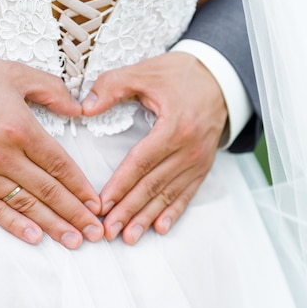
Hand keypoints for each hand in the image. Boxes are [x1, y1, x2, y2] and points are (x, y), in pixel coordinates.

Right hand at [0, 54, 102, 248]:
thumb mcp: (14, 73)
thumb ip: (52, 90)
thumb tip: (78, 109)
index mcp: (20, 128)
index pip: (59, 165)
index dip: (81, 188)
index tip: (96, 204)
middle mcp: (3, 156)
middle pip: (47, 190)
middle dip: (75, 214)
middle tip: (95, 233)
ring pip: (24, 205)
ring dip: (52, 225)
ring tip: (72, 241)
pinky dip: (14, 225)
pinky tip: (34, 237)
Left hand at [81, 52, 226, 243]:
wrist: (220, 78)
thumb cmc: (181, 75)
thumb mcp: (145, 72)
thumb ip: (112, 86)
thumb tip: (86, 107)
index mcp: (174, 126)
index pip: (141, 162)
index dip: (120, 185)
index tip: (102, 204)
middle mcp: (189, 148)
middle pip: (153, 185)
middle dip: (129, 210)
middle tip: (109, 231)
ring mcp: (198, 160)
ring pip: (168, 194)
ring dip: (147, 217)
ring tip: (128, 236)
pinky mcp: (203, 166)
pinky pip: (187, 193)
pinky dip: (173, 212)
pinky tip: (159, 228)